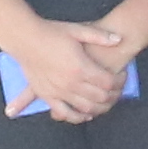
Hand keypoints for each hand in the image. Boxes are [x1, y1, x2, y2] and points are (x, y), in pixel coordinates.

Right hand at [15, 18, 135, 121]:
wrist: (25, 38)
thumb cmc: (51, 32)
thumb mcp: (77, 30)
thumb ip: (100, 36)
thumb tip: (119, 39)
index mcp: (80, 67)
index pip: (108, 82)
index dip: (119, 81)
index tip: (122, 75)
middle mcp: (70, 83)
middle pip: (101, 97)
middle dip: (114, 95)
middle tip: (118, 89)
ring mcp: (58, 92)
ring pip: (86, 108)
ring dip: (101, 108)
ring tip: (107, 101)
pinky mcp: (46, 96)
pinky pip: (65, 113)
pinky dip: (78, 117)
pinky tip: (86, 115)